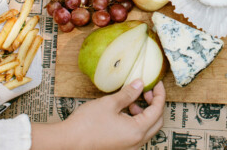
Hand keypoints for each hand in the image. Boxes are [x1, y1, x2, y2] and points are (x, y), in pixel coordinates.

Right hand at [31, 80, 165, 149]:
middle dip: (154, 104)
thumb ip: (128, 94)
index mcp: (137, 131)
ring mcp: (128, 147)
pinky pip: (136, 134)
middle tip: (147, 91)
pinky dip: (136, 121)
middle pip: (156, 121)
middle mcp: (136, 142)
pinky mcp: (120, 148)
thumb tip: (140, 84)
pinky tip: (124, 112)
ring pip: (147, 129)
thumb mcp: (109, 103)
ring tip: (133, 101)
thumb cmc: (86, 124)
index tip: (156, 83)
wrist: (67, 142)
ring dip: (145, 113)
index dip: (159, 94)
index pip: (158, 110)